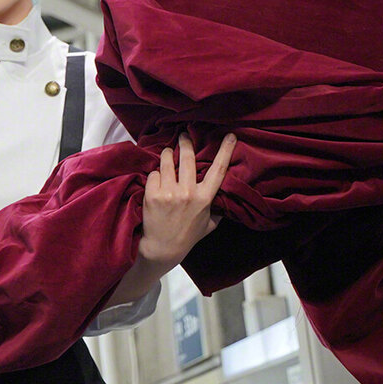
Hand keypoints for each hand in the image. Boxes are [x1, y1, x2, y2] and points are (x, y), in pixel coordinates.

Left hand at [138, 132, 237, 268]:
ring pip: (167, 161)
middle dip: (185, 142)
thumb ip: (217, 210)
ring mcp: (169, 193)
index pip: (218, 170)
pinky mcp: (153, 195)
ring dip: (166, 155)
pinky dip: (154, 175)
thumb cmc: (187, 236)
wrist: (162, 248)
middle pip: (187, 157)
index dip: (225, 151)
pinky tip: (156, 182)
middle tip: (183, 135)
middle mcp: (188, 193)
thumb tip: (227, 198)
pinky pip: (154, 173)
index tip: (229, 136)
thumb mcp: (209, 224)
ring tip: (167, 154)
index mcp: (205, 198)